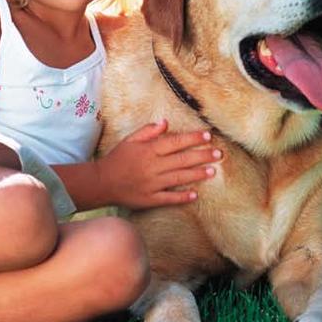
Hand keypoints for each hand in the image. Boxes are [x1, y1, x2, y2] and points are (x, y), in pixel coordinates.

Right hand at [98, 119, 220, 209]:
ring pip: (178, 178)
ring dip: (196, 174)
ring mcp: (151, 184)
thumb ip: (148, 131)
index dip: (193, 138)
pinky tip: (194, 195)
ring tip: (213, 171)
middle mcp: (152, 166)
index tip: (208, 135)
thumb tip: (166, 123)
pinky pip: (168, 198)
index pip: (175, 142)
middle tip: (219, 154)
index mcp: (149, 150)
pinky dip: (181, 197)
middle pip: (182, 159)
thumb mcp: (130, 140)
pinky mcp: (149, 199)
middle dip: (202, 156)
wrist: (101, 182)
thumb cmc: (117, 159)